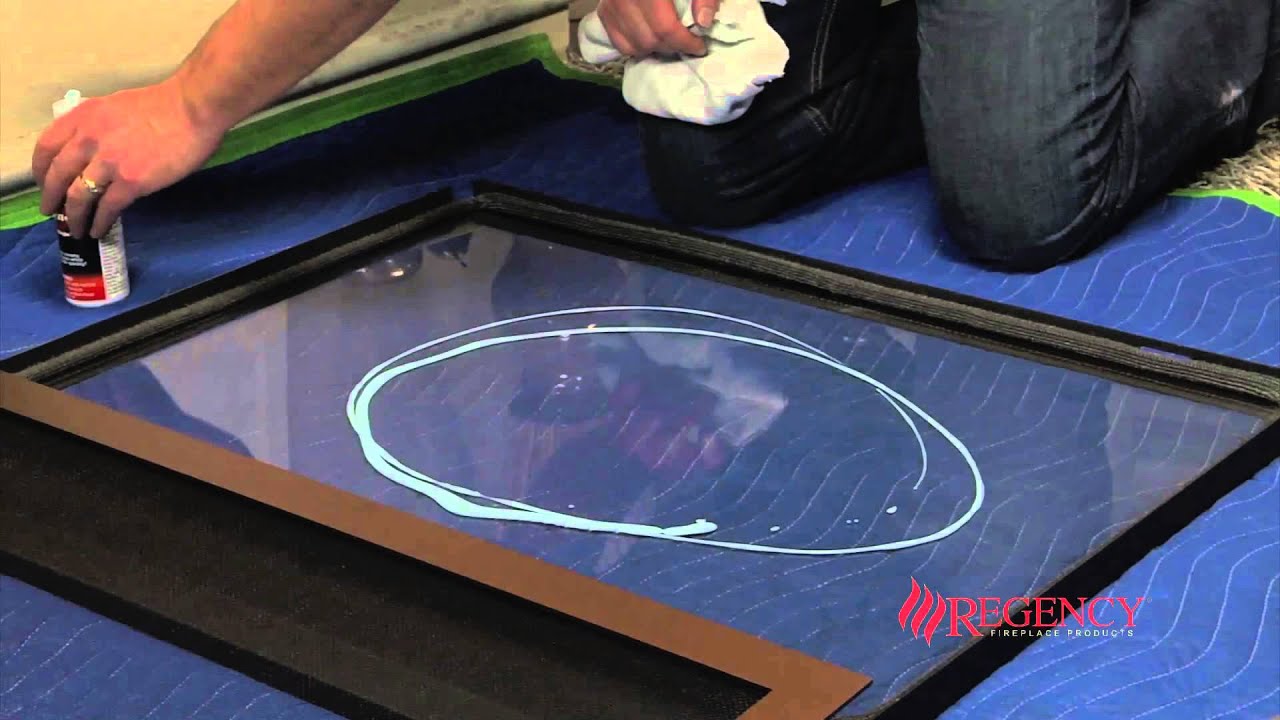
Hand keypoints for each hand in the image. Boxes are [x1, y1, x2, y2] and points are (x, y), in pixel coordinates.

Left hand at [32, 79, 226, 238]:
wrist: (192, 108)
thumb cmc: (163, 105)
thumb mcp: (115, 107)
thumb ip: (97, 127)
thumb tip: (94, 150)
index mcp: (83, 117)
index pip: (46, 147)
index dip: (40, 170)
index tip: (44, 183)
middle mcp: (88, 139)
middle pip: (57, 175)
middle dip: (51, 198)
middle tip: (52, 212)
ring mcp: (109, 162)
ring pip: (78, 196)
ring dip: (74, 217)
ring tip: (76, 229)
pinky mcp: (132, 182)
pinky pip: (107, 208)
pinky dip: (99, 222)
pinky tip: (99, 230)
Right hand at [596, 0, 720, 57]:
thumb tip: (703, 23)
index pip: (665, 28)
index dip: (685, 42)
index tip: (699, 46)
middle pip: (650, 40)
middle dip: (672, 47)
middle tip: (686, 43)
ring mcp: (610, 5)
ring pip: (633, 46)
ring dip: (655, 49)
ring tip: (669, 41)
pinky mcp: (604, 10)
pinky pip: (619, 42)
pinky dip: (636, 47)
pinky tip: (651, 39)